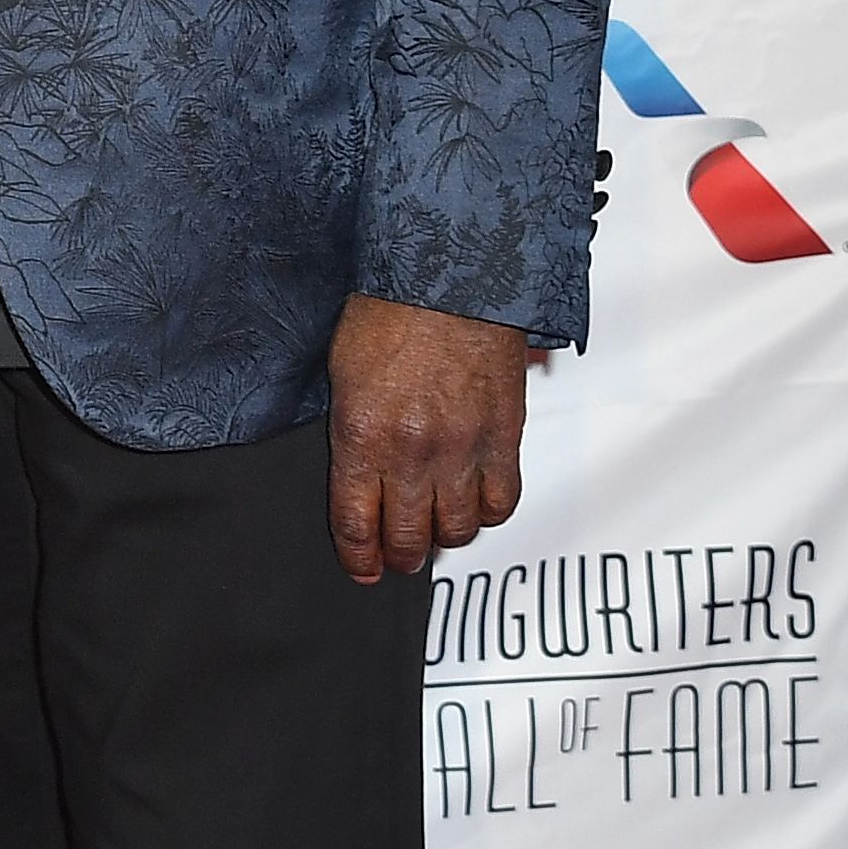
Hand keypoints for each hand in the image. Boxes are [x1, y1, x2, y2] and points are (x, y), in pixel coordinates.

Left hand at [327, 294, 534, 581]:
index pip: (356, 520)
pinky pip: (502, 502)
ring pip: (458, 528)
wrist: (449, 279)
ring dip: (443, 536)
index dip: (359, 555)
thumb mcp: (341, 373)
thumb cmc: (387, 313)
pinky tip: (475, 505)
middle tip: (397, 556)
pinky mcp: (506, 438)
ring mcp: (463, 449)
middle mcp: (412, 452)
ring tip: (435, 529)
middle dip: (399, 554)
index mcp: (360, 435)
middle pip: (408, 535)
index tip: (361, 569)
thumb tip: (356, 473)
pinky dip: (487, 513)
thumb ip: (350, 431)